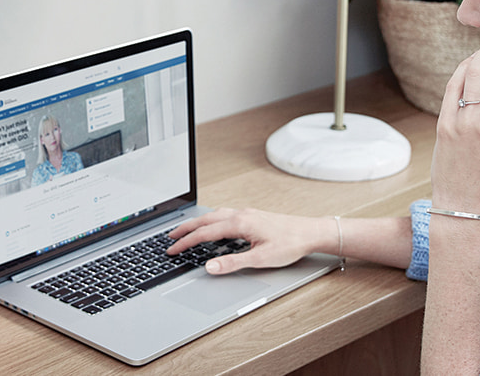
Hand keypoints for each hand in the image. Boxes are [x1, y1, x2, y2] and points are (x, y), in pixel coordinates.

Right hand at [164, 208, 329, 274]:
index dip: (185, 242)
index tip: (172, 249)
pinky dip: (210, 220)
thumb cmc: (290, 244)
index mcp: (239, 223)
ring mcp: (246, 213)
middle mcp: (240, 214)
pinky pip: (223, 214)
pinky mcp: (251, 215)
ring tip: (186, 230)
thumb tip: (210, 266)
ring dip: (197, 223)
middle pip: (204, 220)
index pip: (204, 233)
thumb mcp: (260, 258)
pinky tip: (212, 225)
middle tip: (169, 237)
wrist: (310, 232)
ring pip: (213, 215)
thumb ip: (232, 263)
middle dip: (185, 229)